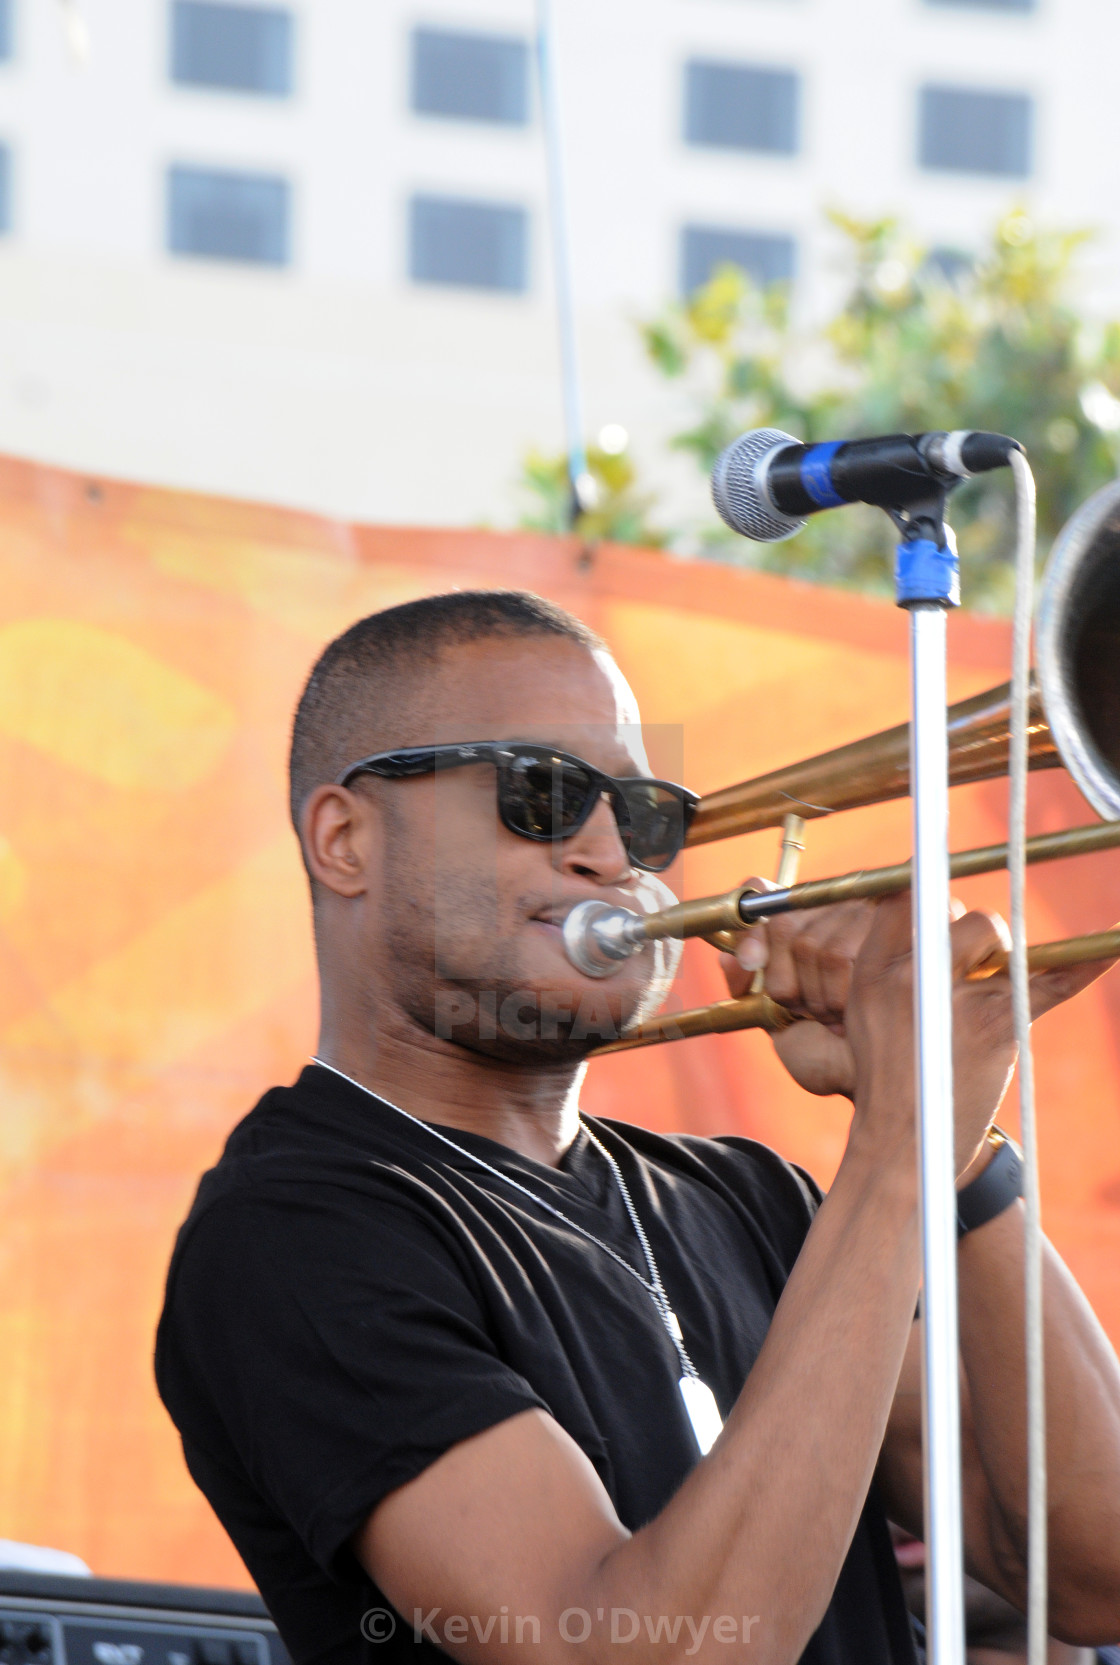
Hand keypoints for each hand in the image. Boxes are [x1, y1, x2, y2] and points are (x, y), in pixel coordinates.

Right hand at [720, 884, 1114, 1174]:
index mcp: (871, 967)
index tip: (943, 899)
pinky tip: (1108, 947)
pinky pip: (1049, 980)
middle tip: (972, 973)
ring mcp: (952, 996)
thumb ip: (894, 959)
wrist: (903, 1145)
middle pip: (959, 913)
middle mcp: (909, 973)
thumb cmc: (891, 1077)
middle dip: (976, 936)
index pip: (908, 893)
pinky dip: (1084, 964)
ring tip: (986, 994)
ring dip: (1003, 954)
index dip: (932, 894)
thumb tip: (929, 901)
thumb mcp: (866, 1010)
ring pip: (996, 934)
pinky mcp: (995, 1023)